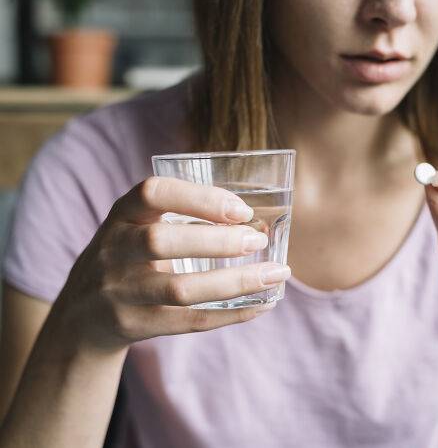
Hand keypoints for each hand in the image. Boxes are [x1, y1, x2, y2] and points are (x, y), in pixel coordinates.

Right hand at [51, 177, 289, 351]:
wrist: (81, 313)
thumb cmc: (128, 257)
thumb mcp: (137, 225)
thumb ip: (180, 216)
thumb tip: (255, 220)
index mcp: (122, 215)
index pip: (153, 193)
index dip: (198, 198)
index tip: (241, 209)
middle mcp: (114, 250)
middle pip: (162, 242)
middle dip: (218, 241)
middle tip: (258, 241)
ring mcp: (119, 291)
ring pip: (180, 289)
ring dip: (235, 282)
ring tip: (276, 274)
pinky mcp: (132, 325)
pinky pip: (188, 322)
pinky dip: (231, 314)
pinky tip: (262, 304)